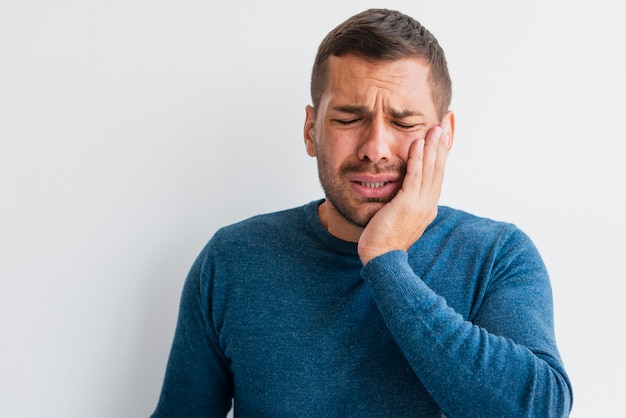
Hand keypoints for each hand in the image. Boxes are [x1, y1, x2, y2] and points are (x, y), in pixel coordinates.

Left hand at [357, 122, 450, 264]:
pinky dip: (418, 159)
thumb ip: (404, 202)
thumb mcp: (399, 217)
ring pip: (431, 170)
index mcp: (428, 207)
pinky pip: (416, 176)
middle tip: (444, 124)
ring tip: (435, 127)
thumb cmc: (384, 240)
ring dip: (433, 146)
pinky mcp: (408, 204)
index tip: (442, 137)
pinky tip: (418, 144)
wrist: (381, 259)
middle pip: (439, 169)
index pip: (437, 175)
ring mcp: (421, 204)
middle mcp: (429, 204)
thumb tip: (402, 191)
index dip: (441, 155)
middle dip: (442, 145)